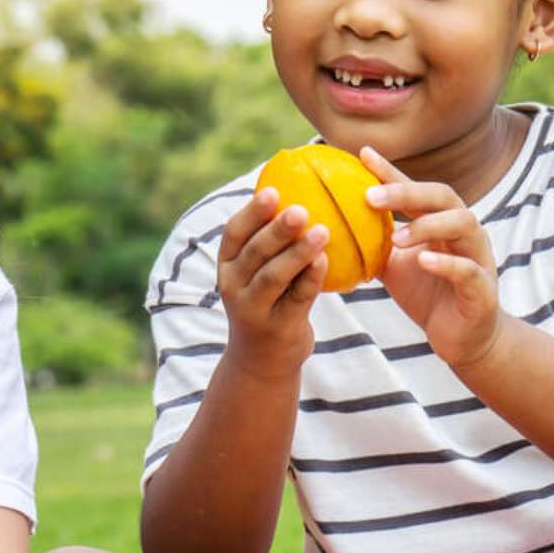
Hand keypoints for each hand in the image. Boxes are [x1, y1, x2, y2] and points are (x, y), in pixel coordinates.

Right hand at [216, 187, 328, 378]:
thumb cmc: (267, 302)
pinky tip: (326, 259)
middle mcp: (233, 286)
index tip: (273, 191)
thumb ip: (268, 244)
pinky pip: (296, 298)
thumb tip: (298, 192)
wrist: (262, 361)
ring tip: (322, 231)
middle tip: (300, 209)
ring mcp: (253, 309)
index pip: (233, 234)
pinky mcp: (277, 328)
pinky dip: (311, 277)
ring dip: (297, 252)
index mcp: (227, 266)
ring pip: (273, 276)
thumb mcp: (255, 274)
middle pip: (254, 252)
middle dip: (276, 229)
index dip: (252, 212)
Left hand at [359, 146, 500, 369]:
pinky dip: (446, 263)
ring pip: (462, 224)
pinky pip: (469, 269)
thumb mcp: (392, 265)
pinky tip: (422, 260)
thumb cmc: (426, 294)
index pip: (415, 188)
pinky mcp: (483, 289)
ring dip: (427, 225)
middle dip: (407, 192)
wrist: (460, 338)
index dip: (390, 171)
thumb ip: (371, 243)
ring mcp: (477, 257)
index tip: (362, 155)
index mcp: (440, 221)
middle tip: (370, 196)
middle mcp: (463, 231)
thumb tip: (329, 226)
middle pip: (442, 196)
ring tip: (396, 236)